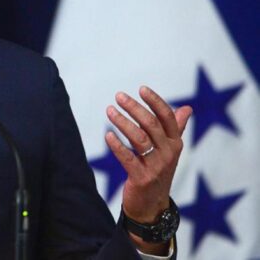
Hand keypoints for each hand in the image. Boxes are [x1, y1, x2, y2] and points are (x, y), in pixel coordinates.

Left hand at [105, 86, 190, 252]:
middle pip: (151, 124)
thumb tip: (187, 108)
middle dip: (134, 108)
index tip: (141, 88)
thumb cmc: (159, 170)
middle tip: (118, 96)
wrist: (152, 205)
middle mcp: (169, 153)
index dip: (155, 101)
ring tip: (109, 111)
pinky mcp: (141, 178)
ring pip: (138, 138)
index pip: (167, 117)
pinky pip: (127, 158)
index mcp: (175, 143)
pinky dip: (116, 145)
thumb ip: (177, 128)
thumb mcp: (169, 150)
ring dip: (122, 122)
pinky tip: (107, 135)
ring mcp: (156, 166)